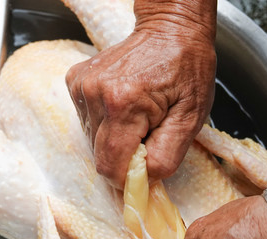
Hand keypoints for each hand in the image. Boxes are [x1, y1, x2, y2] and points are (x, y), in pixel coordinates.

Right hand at [66, 0, 216, 187]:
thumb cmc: (187, 69)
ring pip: (93, 141)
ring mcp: (81, 86)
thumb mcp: (191, 117)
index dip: (129, 177)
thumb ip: (167, 156)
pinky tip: (125, 106)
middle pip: (100, 156)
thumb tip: (143, 181)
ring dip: (116, 140)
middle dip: (125, 157)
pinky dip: (107, 124)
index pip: (111, 166)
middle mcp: (95, 94)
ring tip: (140, 117)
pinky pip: (88, 123)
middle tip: (149, 136)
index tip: (146, 168)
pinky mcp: (75, 82)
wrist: (170, 29)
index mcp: (123, 103)